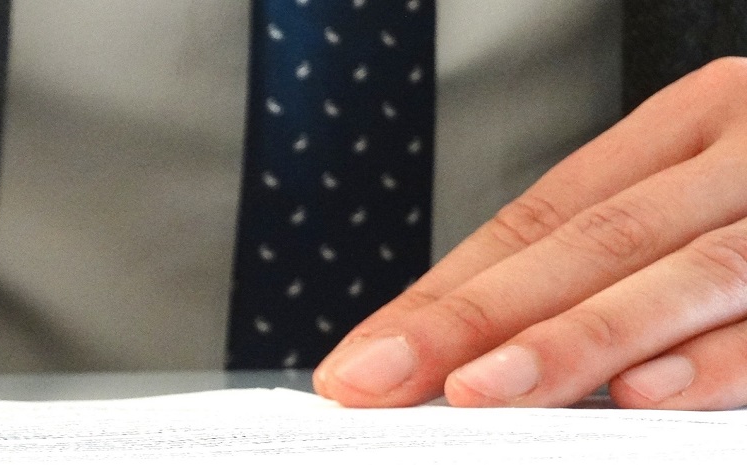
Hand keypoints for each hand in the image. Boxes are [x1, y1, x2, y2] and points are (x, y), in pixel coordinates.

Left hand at [314, 58, 746, 410]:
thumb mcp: (705, 197)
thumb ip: (613, 261)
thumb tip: (471, 354)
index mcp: (689, 126)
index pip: (540, 218)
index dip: (445, 296)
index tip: (363, 360)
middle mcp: (739, 156)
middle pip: (592, 241)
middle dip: (476, 321)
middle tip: (385, 381)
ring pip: (682, 275)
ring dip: (576, 341)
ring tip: (481, 393)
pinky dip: (717, 361)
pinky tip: (642, 395)